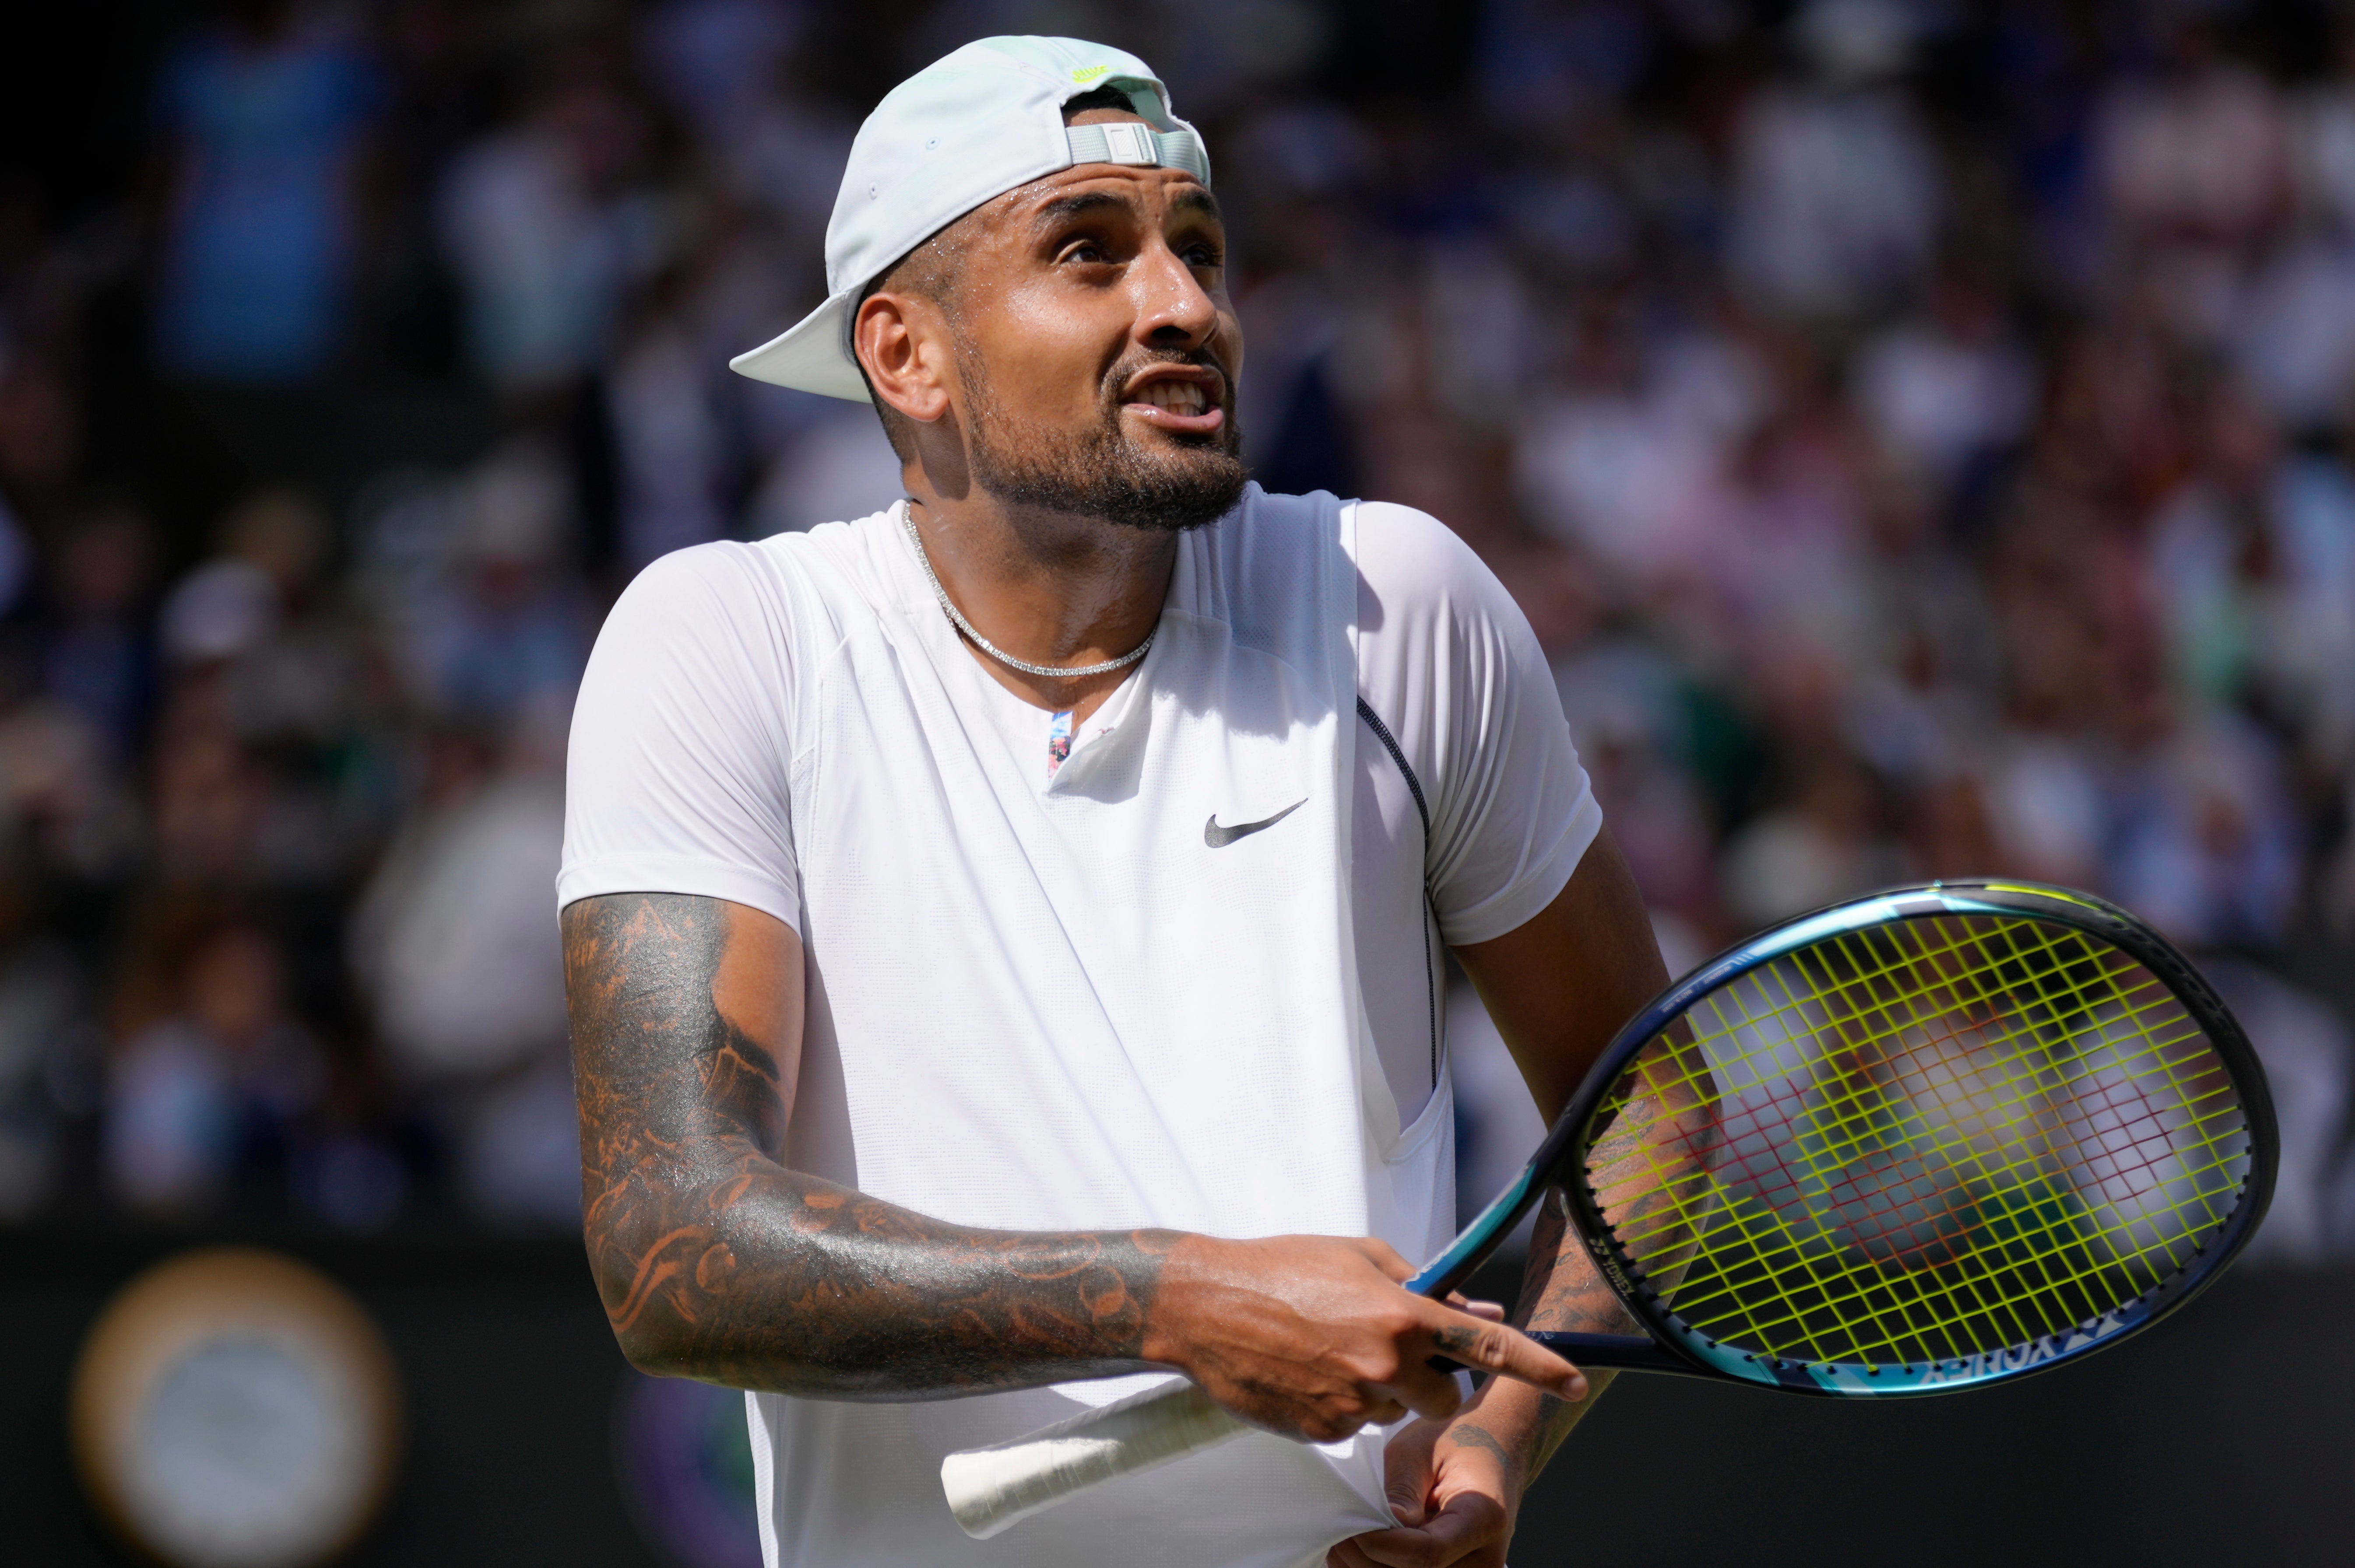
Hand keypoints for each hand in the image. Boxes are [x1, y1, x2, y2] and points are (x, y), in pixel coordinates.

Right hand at [1140, 1233, 1586, 1443]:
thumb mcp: (1358, 1256)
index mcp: (1401, 1314)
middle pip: (1443, 1397)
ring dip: (1379, 1389)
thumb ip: (1421, 1283)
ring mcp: (1353, 1404)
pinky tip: (1306, 1373)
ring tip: (1327, 1350)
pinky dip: (1341, 1406)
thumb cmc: (1282, 1268)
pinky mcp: (1322, 1432)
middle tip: (1387, 1348)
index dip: (1539, 1366)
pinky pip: (1354, 1427)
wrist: (1204, 1306)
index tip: (1576, 1384)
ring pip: (1395, 1412)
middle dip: (1429, 1381)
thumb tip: (1474, 1307)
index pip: (1488, 1344)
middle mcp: (1385, 1364)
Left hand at [1327, 1414, 1516, 1567]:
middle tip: (1337, 1534)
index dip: (1381, 1546)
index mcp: (1484, 1517)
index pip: (1427, 1553)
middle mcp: (1485, 1557)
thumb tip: (1375, 1533)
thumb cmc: (1456, 1439)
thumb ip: (1400, 1492)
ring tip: (1343, 1543)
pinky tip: (1360, 1551)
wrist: (1497, 1445)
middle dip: (1367, 1560)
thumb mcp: (1419, 1450)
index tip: (1349, 1528)